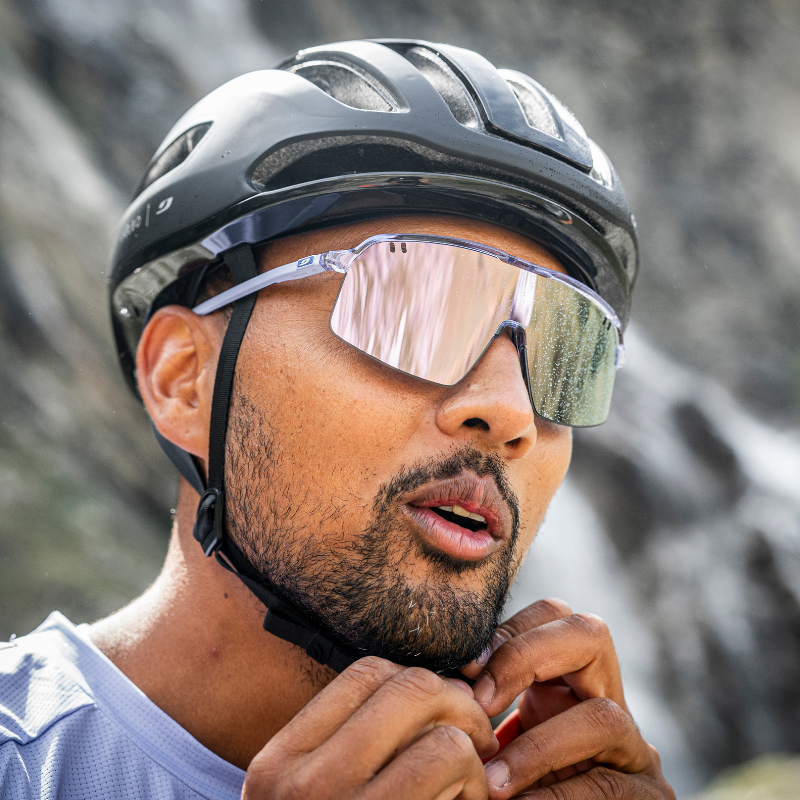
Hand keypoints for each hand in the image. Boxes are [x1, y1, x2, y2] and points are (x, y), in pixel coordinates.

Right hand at [242, 656, 498, 799]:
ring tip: (474, 784)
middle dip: (457, 703)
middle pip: (405, 687)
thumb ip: (354, 749)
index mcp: (278, 763)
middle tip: (479, 735)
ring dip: (472, 753)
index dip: (414, 679)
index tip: (441, 711)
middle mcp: (299, 782)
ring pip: (439, 727)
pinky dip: (478, 784)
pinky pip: (451, 763)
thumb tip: (439, 688)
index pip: (359, 676)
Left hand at [460, 599, 675, 798]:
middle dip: (529, 656)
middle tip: (481, 702)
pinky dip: (553, 798)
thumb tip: (433, 685)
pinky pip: (607, 788)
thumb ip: (481, 710)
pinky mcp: (646, 797)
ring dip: (538, 748)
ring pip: (605, 716)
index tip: (463, 670)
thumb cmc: (516, 788)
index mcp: (566, 679)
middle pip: (591, 633)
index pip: (552, 615)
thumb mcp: (499, 742)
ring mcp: (634, 750)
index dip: (509, 630)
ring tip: (492, 781)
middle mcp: (607, 700)